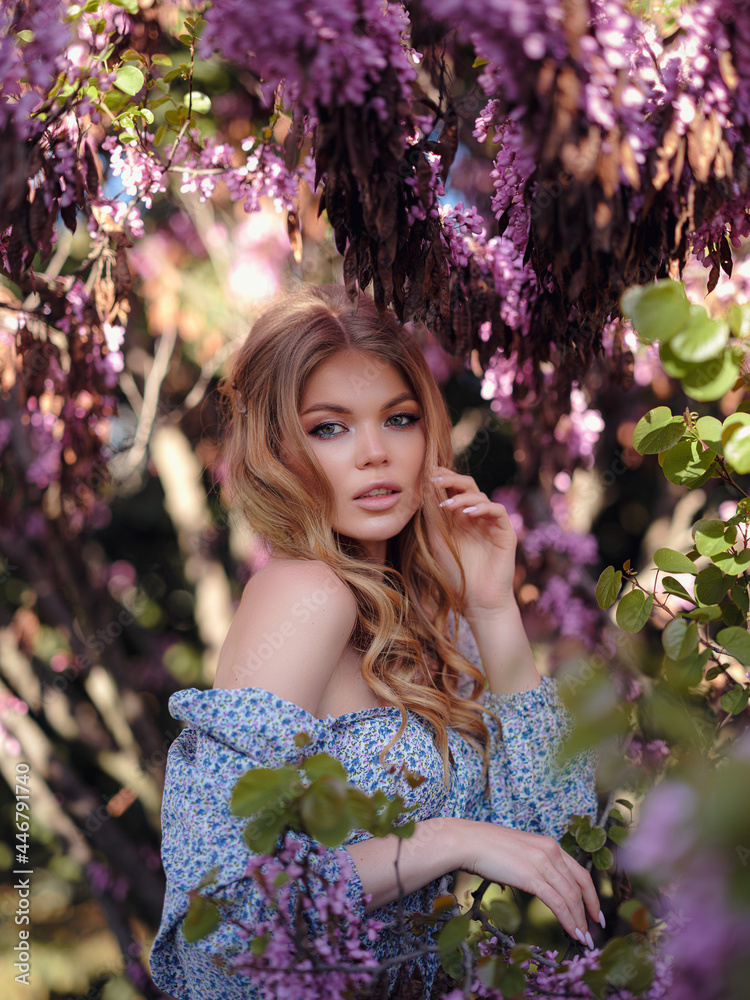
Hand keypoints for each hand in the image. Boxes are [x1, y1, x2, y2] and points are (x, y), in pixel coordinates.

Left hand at [428, 465, 517, 618]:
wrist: (477, 600)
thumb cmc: (455, 573)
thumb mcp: (437, 541)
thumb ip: (432, 518)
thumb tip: (424, 490)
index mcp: (459, 517)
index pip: (452, 490)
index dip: (442, 478)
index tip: (426, 473)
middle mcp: (476, 516)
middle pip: (468, 486)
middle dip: (451, 479)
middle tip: (435, 479)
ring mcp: (491, 523)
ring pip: (481, 496)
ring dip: (463, 497)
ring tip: (447, 506)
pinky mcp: (505, 532)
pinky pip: (497, 511)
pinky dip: (483, 508)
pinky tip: (468, 514)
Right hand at [461, 821, 602, 946]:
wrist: (469, 842)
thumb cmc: (488, 848)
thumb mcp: (521, 852)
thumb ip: (535, 863)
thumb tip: (542, 883)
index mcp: (549, 845)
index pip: (580, 872)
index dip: (591, 894)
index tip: (595, 911)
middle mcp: (550, 851)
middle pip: (579, 886)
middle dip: (589, 911)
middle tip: (594, 931)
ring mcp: (542, 863)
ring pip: (571, 897)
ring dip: (580, 921)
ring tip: (583, 938)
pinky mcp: (531, 876)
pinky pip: (557, 903)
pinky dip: (568, 920)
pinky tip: (572, 932)